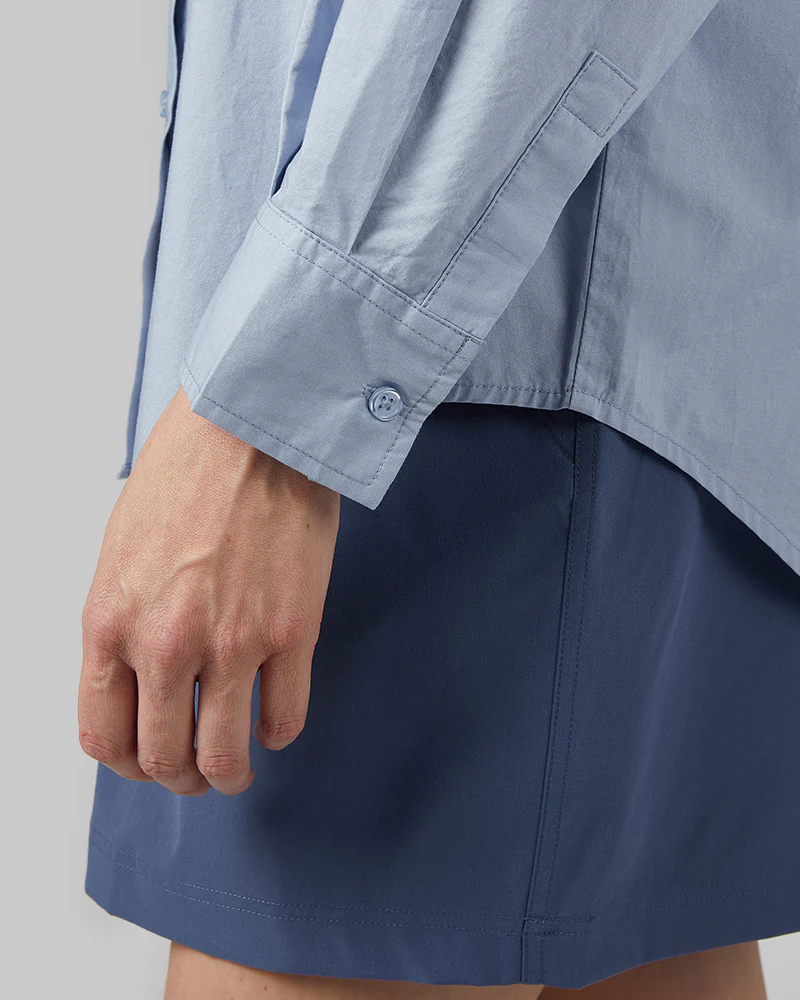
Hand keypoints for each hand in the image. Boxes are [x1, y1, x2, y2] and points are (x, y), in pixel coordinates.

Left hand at [78, 386, 340, 795]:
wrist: (251, 430)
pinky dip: (279, 734)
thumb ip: (123, 624)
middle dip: (179, 779)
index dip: (127, 764)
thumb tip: (140, 681)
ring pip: (225, 754)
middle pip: (165, 758)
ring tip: (236, 768)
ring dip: (229, 773)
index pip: (104, 736)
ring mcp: (233, 643)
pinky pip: (286, 718)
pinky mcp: (292, 632)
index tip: (147, 761)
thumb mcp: (120, 552)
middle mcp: (166, 644)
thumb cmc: (185, 474)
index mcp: (111, 623)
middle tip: (195, 773)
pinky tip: (275, 724)